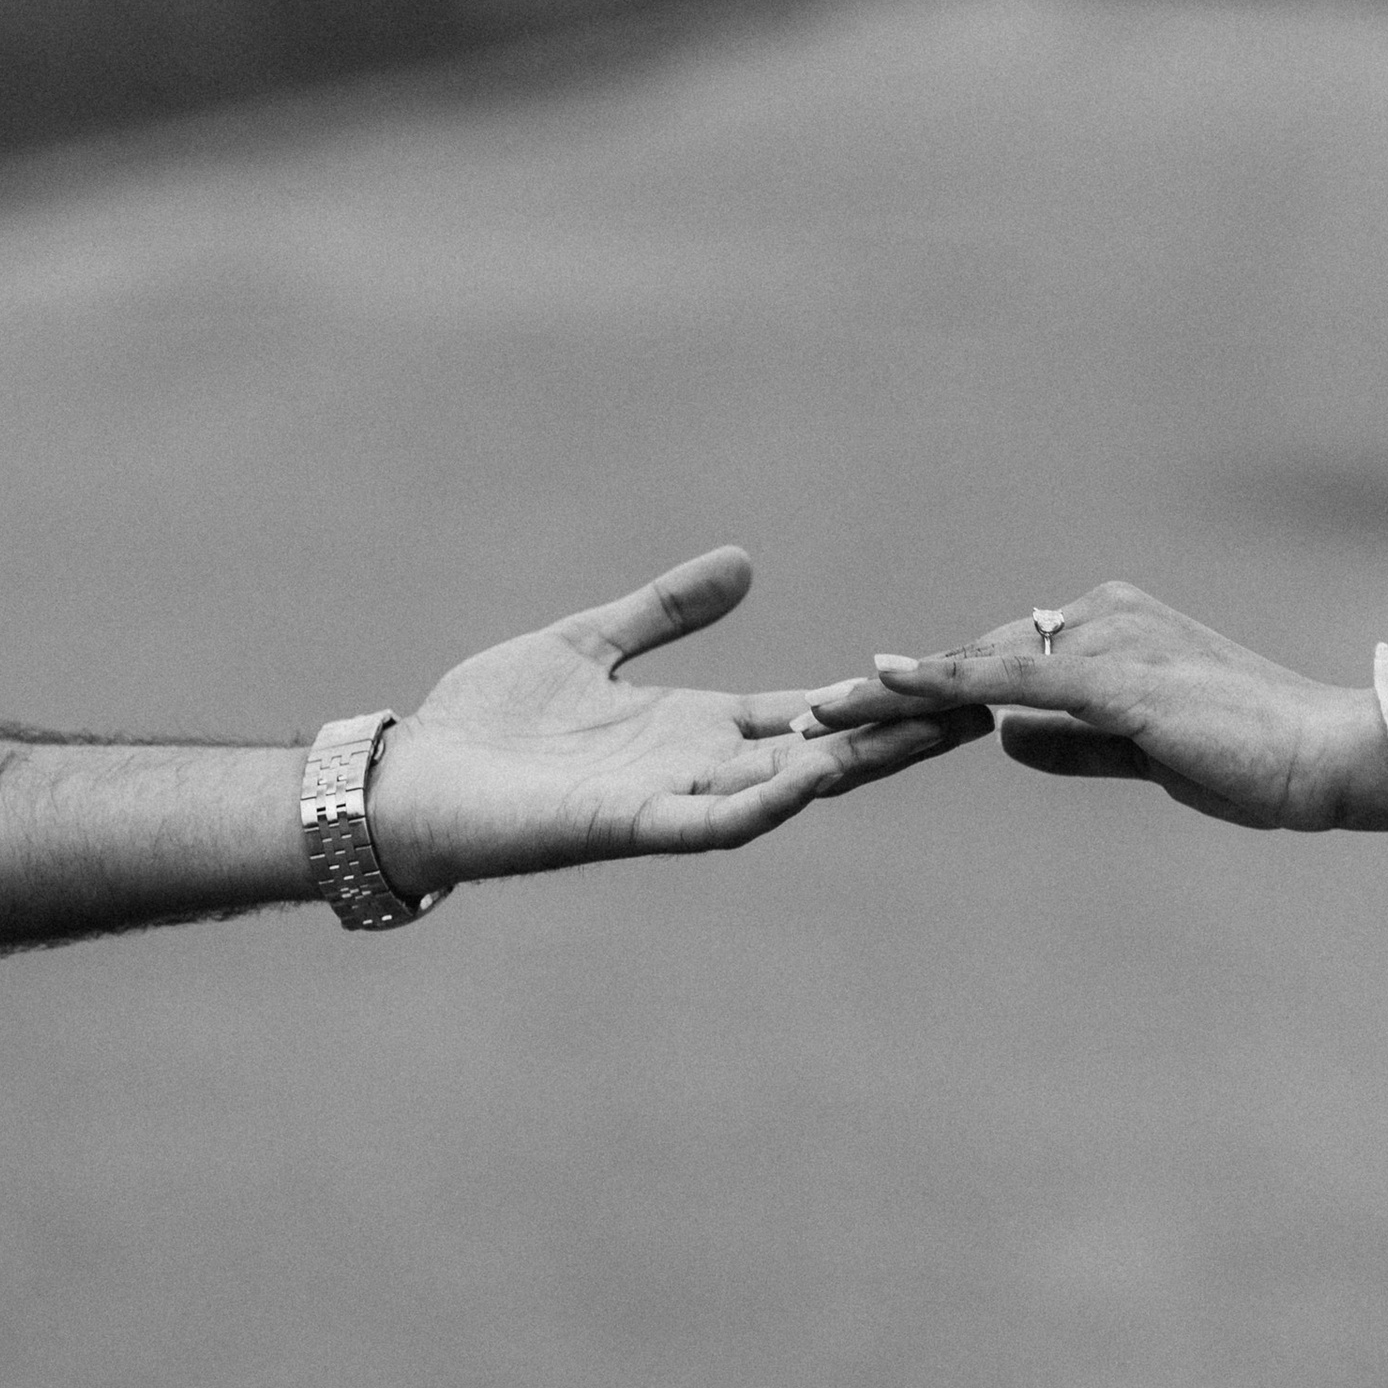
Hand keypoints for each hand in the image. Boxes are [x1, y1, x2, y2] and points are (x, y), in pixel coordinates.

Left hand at [368, 547, 987, 893]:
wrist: (412, 777)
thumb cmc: (490, 720)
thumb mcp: (591, 642)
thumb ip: (666, 610)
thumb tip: (744, 562)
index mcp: (695, 727)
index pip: (808, 713)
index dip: (874, 699)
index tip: (946, 678)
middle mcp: (696, 768)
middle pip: (819, 754)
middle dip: (893, 738)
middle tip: (975, 712)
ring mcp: (667, 801)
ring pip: (781, 790)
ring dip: (848, 767)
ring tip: (919, 737)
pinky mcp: (624, 826)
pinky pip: (709, 823)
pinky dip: (761, 805)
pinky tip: (806, 780)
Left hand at [812, 582, 1387, 832]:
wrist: (1324, 755)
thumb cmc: (1253, 758)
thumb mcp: (1145, 750)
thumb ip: (1076, 741)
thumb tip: (1003, 737)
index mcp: (1114, 629)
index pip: (1004, 659)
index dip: (933, 689)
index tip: (862, 710)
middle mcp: (1102, 616)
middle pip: (977, 654)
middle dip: (895, 691)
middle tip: (812, 715)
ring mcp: (1107, 640)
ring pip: (977, 663)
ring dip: (894, 692)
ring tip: (818, 714)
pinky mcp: (1112, 677)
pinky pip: (1006, 677)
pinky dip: (941, 680)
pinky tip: (885, 685)